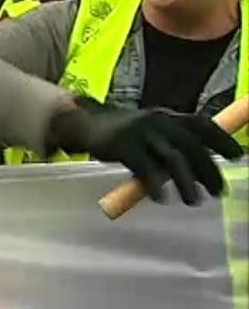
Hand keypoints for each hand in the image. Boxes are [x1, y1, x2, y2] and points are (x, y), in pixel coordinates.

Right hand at [50, 100, 242, 203]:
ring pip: (172, 158)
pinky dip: (155, 184)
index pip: (202, 124)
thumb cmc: (122, 133)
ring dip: (186, 181)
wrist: (83, 123)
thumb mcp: (150, 132)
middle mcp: (158, 120)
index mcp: (167, 116)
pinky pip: (145, 167)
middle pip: (191, 145)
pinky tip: (160, 198)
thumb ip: (172, 144)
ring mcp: (140, 131)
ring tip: (193, 201)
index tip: (238, 156)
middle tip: (218, 192)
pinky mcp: (123, 144)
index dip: (221, 140)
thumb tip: (200, 169)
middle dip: (208, 170)